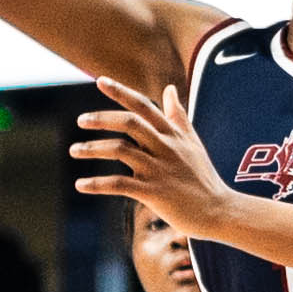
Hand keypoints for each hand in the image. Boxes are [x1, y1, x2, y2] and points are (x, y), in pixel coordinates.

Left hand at [72, 70, 240, 233]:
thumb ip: (178, 116)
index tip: (100, 80)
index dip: (121, 91)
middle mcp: (165, 148)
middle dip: (102, 118)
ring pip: (120, 150)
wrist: (218, 211)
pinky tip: (80, 184)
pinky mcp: (153, 193)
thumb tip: (169, 89)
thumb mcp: (192, 143)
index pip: (144, 106)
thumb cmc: (203, 178)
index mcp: (172, 134)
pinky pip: (119, 184)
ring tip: (74, 150)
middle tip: (80, 120)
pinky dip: (97, 184)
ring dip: (93, 149)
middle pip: (129, 123)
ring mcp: (159, 170)